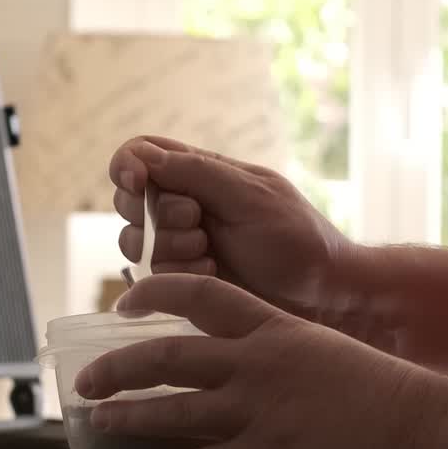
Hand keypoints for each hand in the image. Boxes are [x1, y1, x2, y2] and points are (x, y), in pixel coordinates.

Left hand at [74, 275, 447, 448]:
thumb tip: (259, 380)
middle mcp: (256, 362)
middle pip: (165, 354)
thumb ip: (285, 361)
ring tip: (97, 423)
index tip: (123, 302)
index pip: (199, 295)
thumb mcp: (327, 356)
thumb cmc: (389, 396)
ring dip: (126, 416)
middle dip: (117, 367)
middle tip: (86, 380)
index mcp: (275, 328)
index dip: (153, 293)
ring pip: (169, 408)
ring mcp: (257, 410)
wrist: (427, 429)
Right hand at [110, 136, 360, 316]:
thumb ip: (196, 172)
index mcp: (201, 171)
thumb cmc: (296, 237)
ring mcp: (180, 244)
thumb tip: (143, 157)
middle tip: (197, 222)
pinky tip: (211, 273)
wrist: (320, 294)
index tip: (138, 183)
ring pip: (135, 242)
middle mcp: (184, 204)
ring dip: (170, 247)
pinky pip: (152, 275)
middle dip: (157, 215)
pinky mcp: (182, 280)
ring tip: (209, 253)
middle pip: (128, 201)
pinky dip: (179, 274)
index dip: (127, 166)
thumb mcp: (250, 195)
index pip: (141, 154)